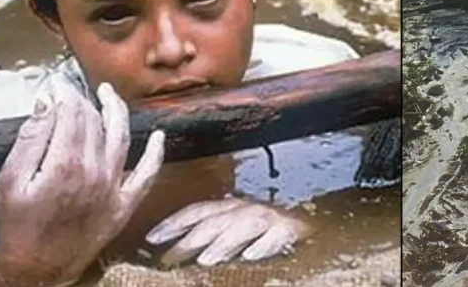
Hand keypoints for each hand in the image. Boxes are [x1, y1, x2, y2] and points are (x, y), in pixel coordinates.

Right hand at [0, 77, 164, 286]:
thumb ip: (32, 139)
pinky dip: (157, 153)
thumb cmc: (20, 228)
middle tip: (74, 90)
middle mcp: (95, 172)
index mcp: (65, 164)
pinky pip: (147, 174)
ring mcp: (113, 188)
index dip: (65, 94)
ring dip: (118, 111)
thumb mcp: (11, 180)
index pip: (72, 113)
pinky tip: (160, 136)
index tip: (58, 85)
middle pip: (95, 122)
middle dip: (84, 100)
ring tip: (110, 95)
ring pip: (122, 138)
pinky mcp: (125, 204)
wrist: (37, 270)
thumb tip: (49, 104)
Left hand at [145, 196, 310, 266]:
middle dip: (191, 238)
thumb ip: (214, 238)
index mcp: (233, 208)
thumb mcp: (237, 232)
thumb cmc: (268, 234)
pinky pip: (278, 235)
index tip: (151, 238)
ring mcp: (272, 218)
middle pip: (216, 220)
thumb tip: (179, 254)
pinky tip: (251, 257)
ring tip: (207, 260)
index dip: (175, 222)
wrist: (316, 229)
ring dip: (225, 242)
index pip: (199, 211)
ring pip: (244, 225)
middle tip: (170, 258)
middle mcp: (249, 209)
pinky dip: (264, 245)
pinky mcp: (293, 230)